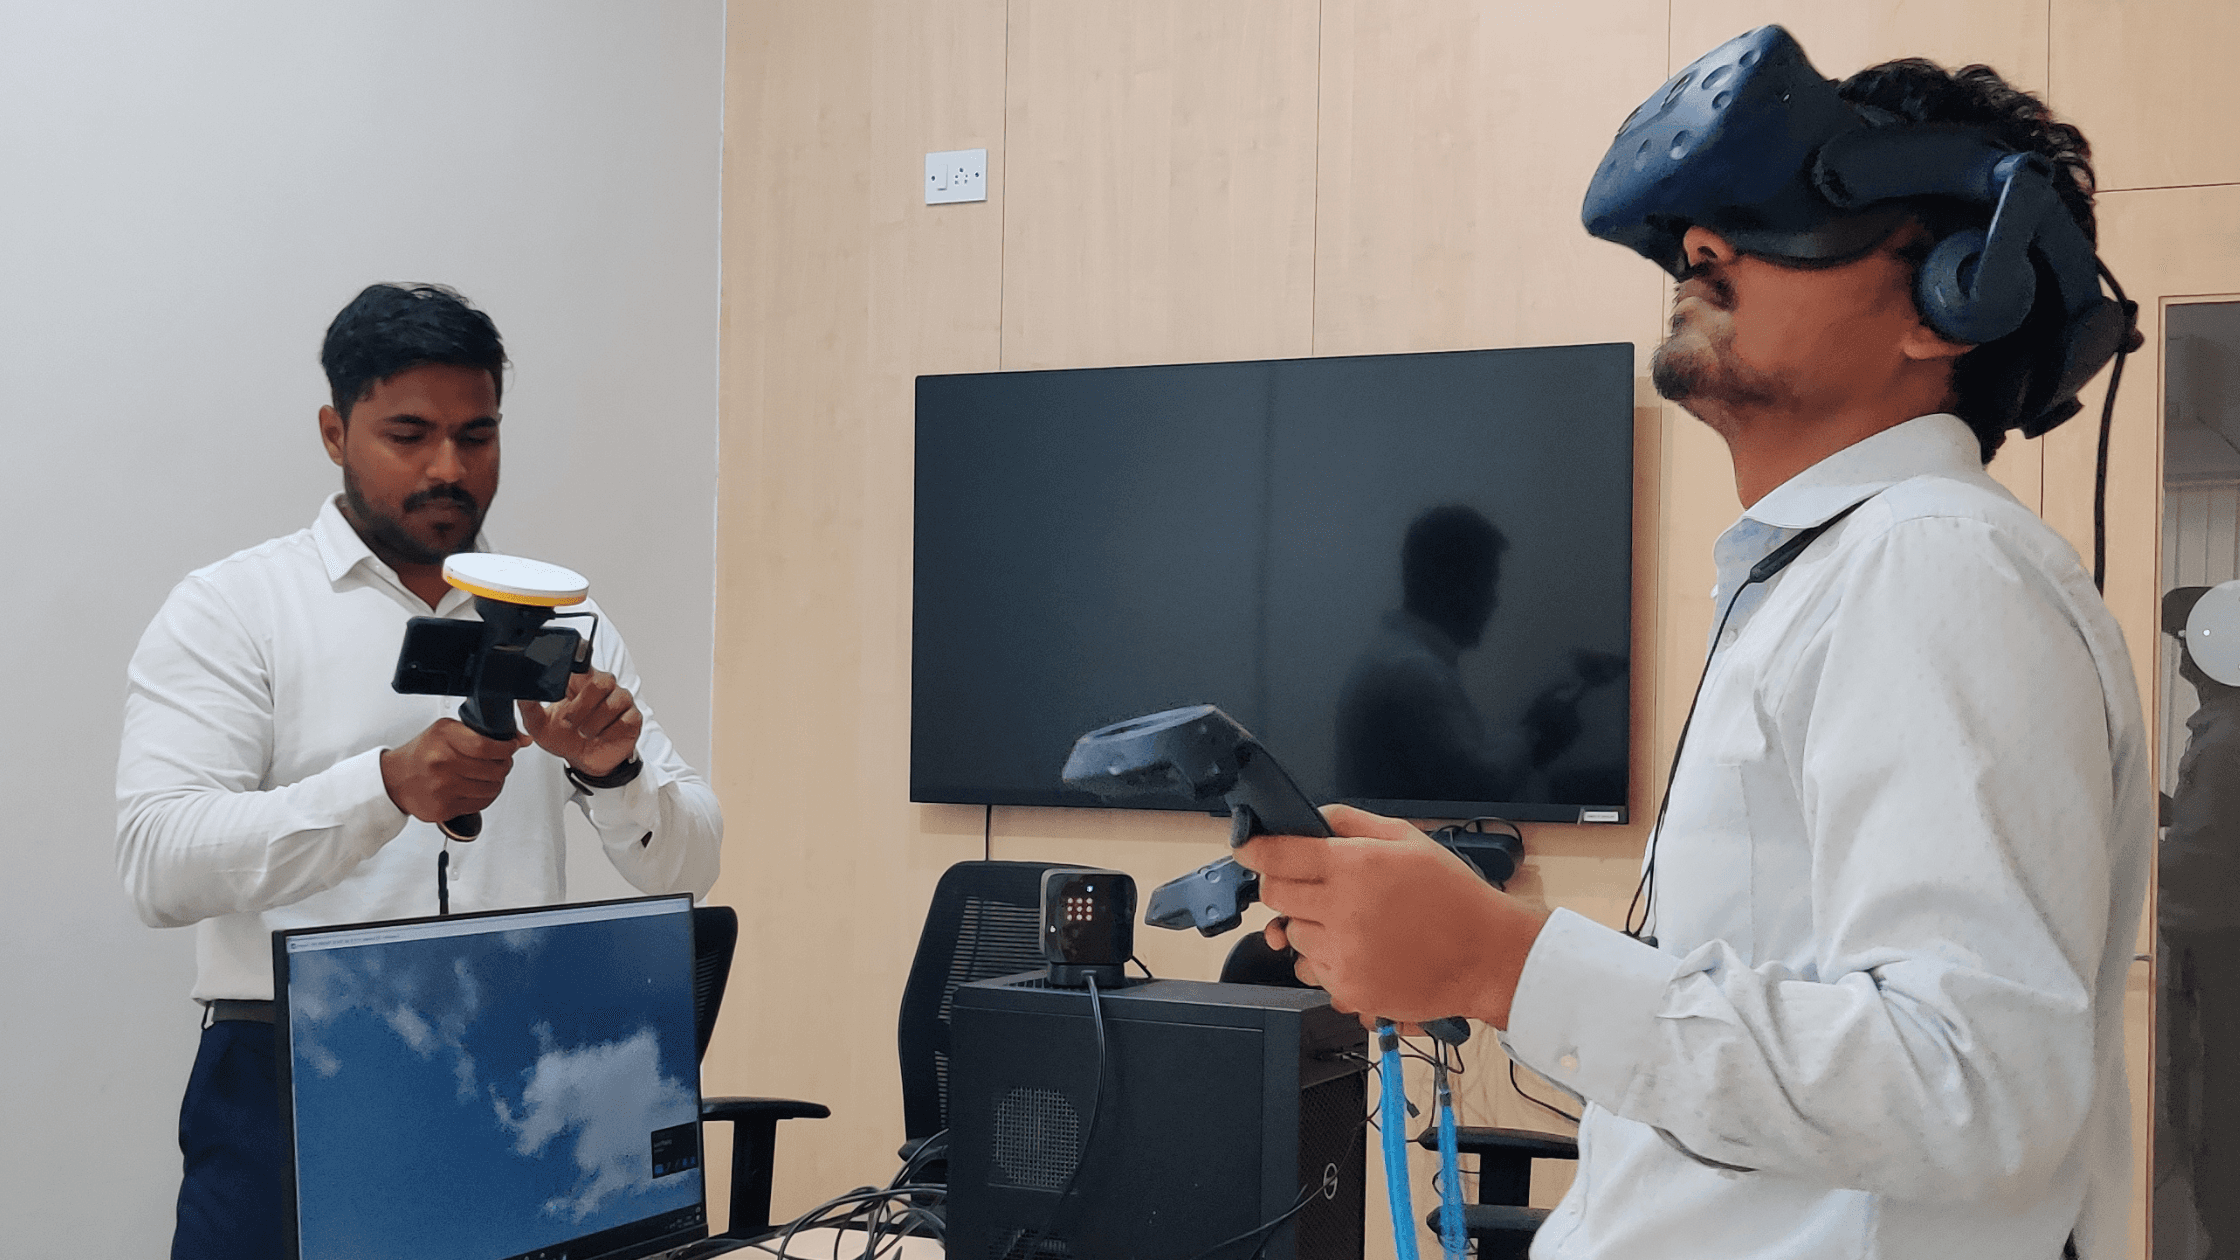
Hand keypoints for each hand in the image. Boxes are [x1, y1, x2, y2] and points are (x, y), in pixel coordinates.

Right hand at [380, 718, 532, 822]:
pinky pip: (480, 805)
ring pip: (491, 789)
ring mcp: (442, 788)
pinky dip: (485, 797)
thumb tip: (523, 739)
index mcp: (444, 738)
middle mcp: (442, 762)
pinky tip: (478, 788)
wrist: (395, 779)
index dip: (506, 749)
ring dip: (497, 782)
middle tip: (502, 763)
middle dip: (505, 766)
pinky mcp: (444, 808)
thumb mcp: (447, 731)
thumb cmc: (423, 753)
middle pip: (494, 769)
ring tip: (490, 776)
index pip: (487, 746)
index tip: (511, 747)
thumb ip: (482, 732)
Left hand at [517, 669, 642, 777]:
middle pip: (602, 681)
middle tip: (569, 721)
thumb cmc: (564, 737)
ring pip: (614, 702)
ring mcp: (621, 700)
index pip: (583, 662)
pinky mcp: (633, 717)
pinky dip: (610, 731)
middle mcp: (604, 686)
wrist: (582, 761)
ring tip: (584, 733)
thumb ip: (529, 707)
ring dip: (594, 722)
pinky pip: (626, 719)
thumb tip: (522, 693)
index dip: (578, 666)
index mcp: (581, 681)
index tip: (568, 681)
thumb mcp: (539, 725)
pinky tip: (601, 736)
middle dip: (583, 705)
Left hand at [1237, 803, 1548, 1029]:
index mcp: (1354, 866)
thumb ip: (1351, 822)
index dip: (1254, 849)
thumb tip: (1311, 818)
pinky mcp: (1349, 989)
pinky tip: (1362, 950)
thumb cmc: (1451, 894)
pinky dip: (1327, 960)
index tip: (1246, 847)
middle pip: (1276, 896)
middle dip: (1284, 886)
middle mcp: (1342, 911)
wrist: (1487, 955)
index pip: (1278, 855)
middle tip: (1311, 886)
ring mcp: (1343, 955)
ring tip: (1351, 922)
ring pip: (1292, 935)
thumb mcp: (1406, 838)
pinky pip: (1313, 970)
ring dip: (1309, 926)